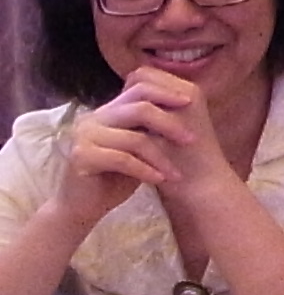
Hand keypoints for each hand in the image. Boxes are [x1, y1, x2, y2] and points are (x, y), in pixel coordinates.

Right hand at [62, 68, 219, 210]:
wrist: (83, 207)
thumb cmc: (116, 177)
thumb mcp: (139, 148)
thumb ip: (151, 127)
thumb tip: (185, 102)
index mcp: (108, 110)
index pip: (139, 87)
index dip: (166, 92)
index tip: (190, 102)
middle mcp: (94, 117)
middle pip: (140, 109)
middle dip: (170, 124)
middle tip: (190, 140)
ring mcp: (84, 135)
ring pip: (135, 139)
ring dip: (161, 158)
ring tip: (176, 174)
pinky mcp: (81, 156)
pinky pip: (123, 159)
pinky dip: (145, 170)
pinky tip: (159, 180)